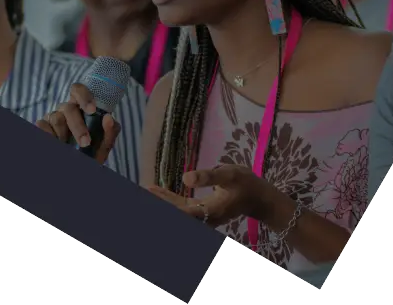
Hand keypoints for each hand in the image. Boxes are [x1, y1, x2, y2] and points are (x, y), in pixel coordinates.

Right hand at [35, 82, 120, 164]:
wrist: (76, 168)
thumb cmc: (90, 154)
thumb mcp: (103, 146)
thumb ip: (109, 133)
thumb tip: (109, 118)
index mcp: (80, 108)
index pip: (78, 90)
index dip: (84, 96)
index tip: (92, 110)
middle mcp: (65, 110)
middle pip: (68, 107)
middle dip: (78, 126)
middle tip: (86, 142)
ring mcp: (51, 118)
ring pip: (56, 118)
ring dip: (64, 135)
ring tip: (68, 148)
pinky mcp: (41, 127)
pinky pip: (42, 126)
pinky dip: (50, 136)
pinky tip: (57, 144)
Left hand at [147, 164, 279, 227]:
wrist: (258, 197)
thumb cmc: (245, 184)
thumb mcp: (230, 174)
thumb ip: (208, 176)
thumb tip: (185, 177)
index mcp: (208, 211)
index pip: (179, 213)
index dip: (162, 207)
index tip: (146, 199)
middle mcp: (201, 218)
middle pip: (173, 215)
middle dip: (155, 207)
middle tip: (134, 196)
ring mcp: (199, 216)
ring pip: (174, 213)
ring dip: (158, 204)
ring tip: (140, 191)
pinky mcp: (199, 211)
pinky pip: (178, 207)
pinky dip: (165, 200)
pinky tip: (153, 189)